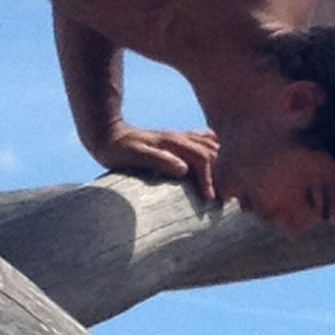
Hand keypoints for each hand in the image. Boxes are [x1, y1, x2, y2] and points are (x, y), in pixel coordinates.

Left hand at [93, 122, 220, 199]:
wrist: (107, 134)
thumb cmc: (118, 149)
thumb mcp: (135, 155)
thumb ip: (158, 160)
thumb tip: (183, 169)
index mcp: (173, 142)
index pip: (203, 159)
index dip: (210, 179)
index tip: (210, 200)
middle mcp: (181, 137)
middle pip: (214, 151)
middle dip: (224, 172)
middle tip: (227, 197)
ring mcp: (181, 137)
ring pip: (213, 145)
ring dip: (223, 162)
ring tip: (227, 184)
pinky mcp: (179, 140)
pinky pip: (206, 141)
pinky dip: (217, 151)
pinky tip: (220, 162)